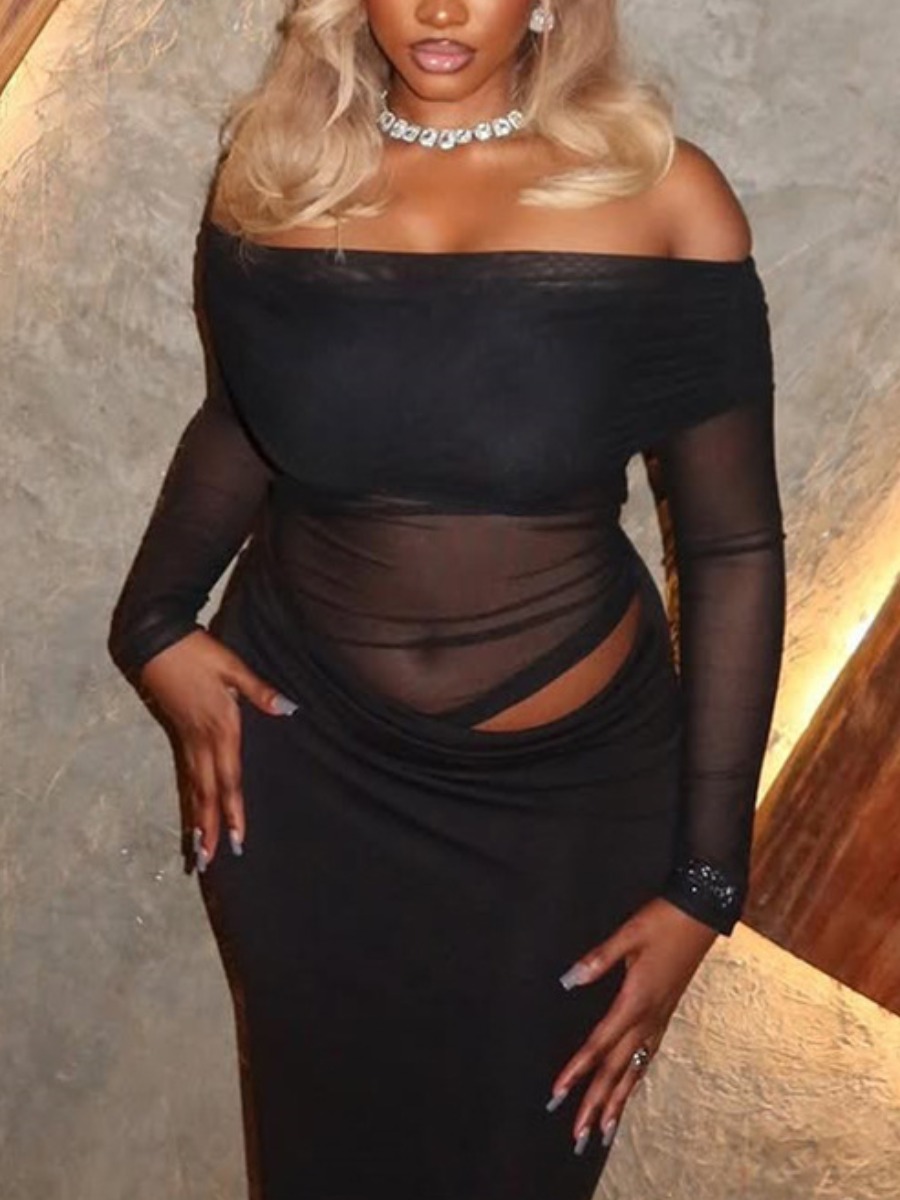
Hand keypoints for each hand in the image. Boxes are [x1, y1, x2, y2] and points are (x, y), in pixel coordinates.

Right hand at [137, 630, 298, 869]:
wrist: (156, 642)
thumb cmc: (198, 653)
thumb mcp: (233, 667)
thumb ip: (259, 691)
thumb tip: (288, 708)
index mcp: (221, 728)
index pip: (229, 779)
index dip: (233, 810)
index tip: (236, 840)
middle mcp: (202, 741)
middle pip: (208, 793)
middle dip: (211, 828)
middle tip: (209, 862)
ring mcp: (187, 739)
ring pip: (194, 789)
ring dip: (197, 820)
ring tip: (197, 852)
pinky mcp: (179, 734)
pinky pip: (186, 775)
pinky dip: (190, 799)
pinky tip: (193, 812)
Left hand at [547, 897, 717, 1154]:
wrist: (701, 916)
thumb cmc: (662, 922)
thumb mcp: (628, 934)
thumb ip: (598, 960)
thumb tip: (568, 980)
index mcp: (635, 1001)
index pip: (599, 1044)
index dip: (577, 1070)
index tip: (558, 1093)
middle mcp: (648, 1018)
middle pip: (616, 1069)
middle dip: (595, 1103)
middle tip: (577, 1136)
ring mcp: (659, 1019)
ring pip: (635, 1070)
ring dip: (616, 1101)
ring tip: (602, 1132)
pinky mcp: (666, 1014)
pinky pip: (648, 1057)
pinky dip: (635, 1080)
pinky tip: (629, 1092)